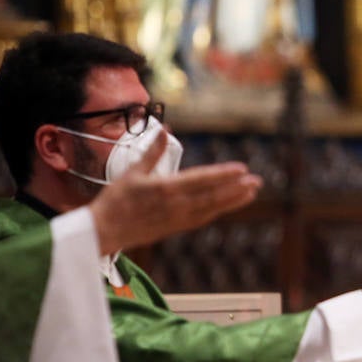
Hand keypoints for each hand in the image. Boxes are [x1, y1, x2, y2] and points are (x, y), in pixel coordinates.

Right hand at [89, 130, 262, 253]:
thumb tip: (165, 129)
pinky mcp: (175, 228)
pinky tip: (229, 205)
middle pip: (213, 196)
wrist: (103, 232)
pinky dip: (218, 210)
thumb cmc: (115, 200)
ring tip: (251, 192)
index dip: (224, 174)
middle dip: (237, 188)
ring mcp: (177, 219)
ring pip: (212, 209)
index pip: (201, 180)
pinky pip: (202, 218)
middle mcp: (175, 205)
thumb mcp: (132, 172)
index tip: (242, 169)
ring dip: (233, 200)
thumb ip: (153, 152)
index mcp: (165, 188)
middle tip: (258, 181)